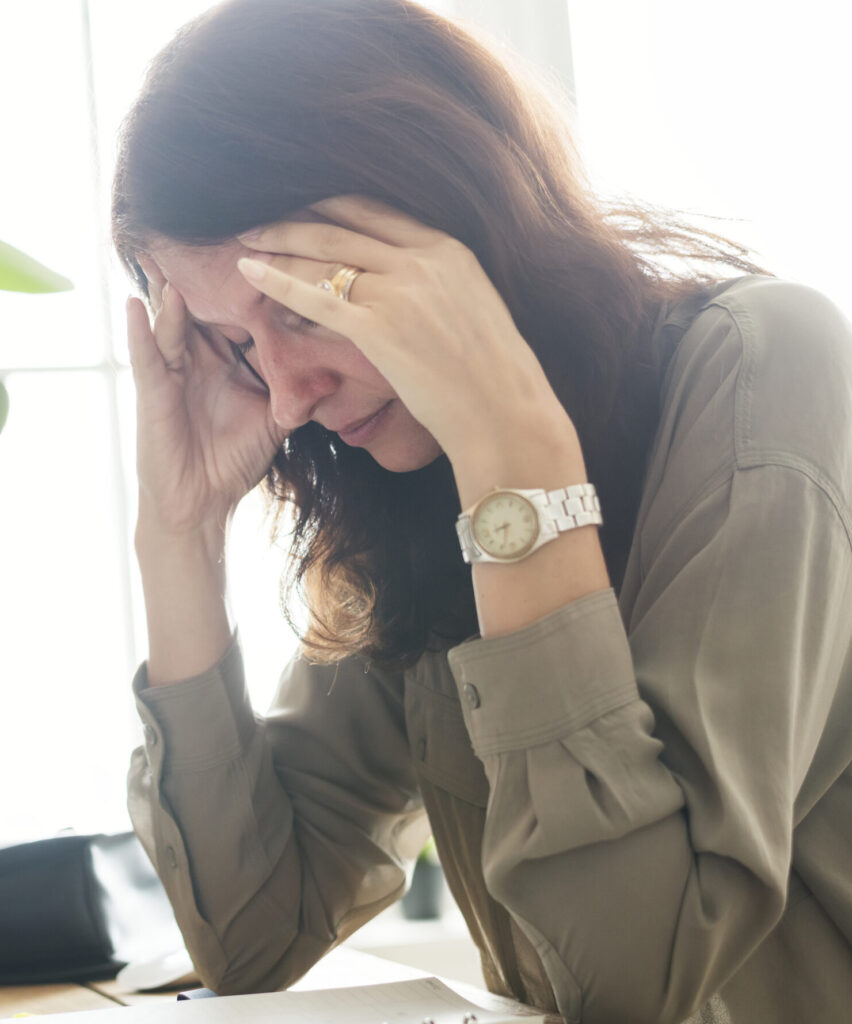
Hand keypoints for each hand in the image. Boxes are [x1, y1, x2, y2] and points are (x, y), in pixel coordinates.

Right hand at [127, 259, 286, 535]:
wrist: (202, 504)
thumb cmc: (233, 462)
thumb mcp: (274, 422)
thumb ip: (296, 394)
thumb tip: (334, 372)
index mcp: (226, 362)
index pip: (236, 316)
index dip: (249, 289)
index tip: (266, 252)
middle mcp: (198, 359)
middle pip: (199, 308)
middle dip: (203, 275)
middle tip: (208, 234)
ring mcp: (173, 372)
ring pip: (170, 322)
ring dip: (169, 290)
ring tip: (167, 255)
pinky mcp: (153, 392)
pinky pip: (146, 355)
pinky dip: (140, 329)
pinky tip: (137, 302)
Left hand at [236, 196, 574, 480]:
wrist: (506, 415)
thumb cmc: (494, 378)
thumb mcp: (475, 309)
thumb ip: (441, 285)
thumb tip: (408, 288)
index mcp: (450, 249)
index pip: (377, 211)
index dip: (331, 206)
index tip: (303, 208)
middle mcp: (424, 260)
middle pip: (343, 223)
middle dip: (295, 217)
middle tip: (259, 219)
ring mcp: (401, 291)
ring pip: (324, 254)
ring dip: (280, 243)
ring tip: (248, 241)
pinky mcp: (380, 329)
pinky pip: (317, 296)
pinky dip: (279, 281)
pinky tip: (251, 272)